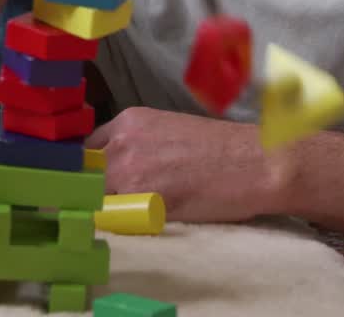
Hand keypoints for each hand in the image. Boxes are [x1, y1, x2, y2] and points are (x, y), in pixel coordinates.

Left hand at [86, 107, 292, 222]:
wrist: (256, 162)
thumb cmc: (221, 150)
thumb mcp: (168, 131)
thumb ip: (136, 145)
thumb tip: (113, 169)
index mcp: (129, 120)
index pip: (87, 150)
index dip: (91, 171)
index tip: (96, 185)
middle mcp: (122, 141)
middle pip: (86, 174)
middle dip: (95, 190)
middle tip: (112, 205)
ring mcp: (129, 170)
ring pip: (97, 197)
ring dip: (110, 208)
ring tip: (137, 213)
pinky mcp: (142, 199)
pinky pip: (117, 217)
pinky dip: (125, 224)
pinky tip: (147, 222)